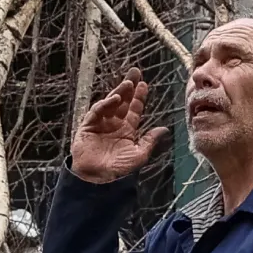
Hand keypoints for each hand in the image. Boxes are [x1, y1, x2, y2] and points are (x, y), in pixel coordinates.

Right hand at [70, 69, 170, 184]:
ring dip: (119, 92)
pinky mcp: (87, 126)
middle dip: (129, 86)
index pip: (134, 109)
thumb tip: (164, 129)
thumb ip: (150, 141)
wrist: (97, 180)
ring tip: (128, 83)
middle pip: (123, 101)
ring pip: (110, 103)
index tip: (145, 84)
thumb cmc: (117, 170)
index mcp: (126, 130)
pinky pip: (97, 112)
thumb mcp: (138, 155)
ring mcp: (100, 124)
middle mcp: (114, 124)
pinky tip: (115, 99)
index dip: (139, 97)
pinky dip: (105, 104)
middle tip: (135, 72)